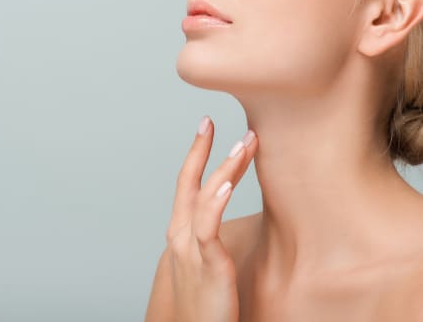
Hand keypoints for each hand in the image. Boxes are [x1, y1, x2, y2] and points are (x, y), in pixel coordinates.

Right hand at [166, 116, 257, 321]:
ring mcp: (190, 250)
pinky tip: (228, 182)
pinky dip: (215, 202)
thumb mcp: (206, 263)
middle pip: (187, 182)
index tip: (207, 129)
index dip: (195, 155)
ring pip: (202, 198)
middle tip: (216, 122)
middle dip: (202, 149)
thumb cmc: (206, 301)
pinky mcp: (206, 265)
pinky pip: (208, 228)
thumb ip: (211, 239)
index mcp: (181, 234)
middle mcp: (180, 236)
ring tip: (245, 143)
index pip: (186, 185)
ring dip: (224, 167)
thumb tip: (225, 218)